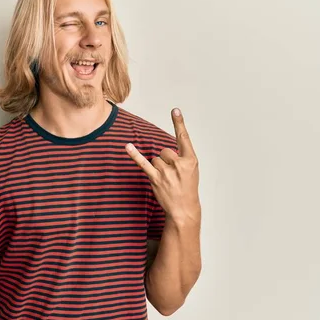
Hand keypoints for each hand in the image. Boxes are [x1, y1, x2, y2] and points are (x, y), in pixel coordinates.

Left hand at [126, 108, 199, 224]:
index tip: (175, 110)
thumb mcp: (192, 170)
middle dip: (166, 160)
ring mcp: (166, 172)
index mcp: (190, 160)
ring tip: (167, 180)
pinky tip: (128, 146)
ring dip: (158, 167)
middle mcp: (179, 164)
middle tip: (173, 174)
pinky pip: (143, 163)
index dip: (179, 123)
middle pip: (165, 150)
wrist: (184, 208)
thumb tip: (165, 151)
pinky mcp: (155, 178)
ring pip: (156, 158)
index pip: (184, 138)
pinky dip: (135, 155)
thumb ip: (181, 157)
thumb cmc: (187, 188)